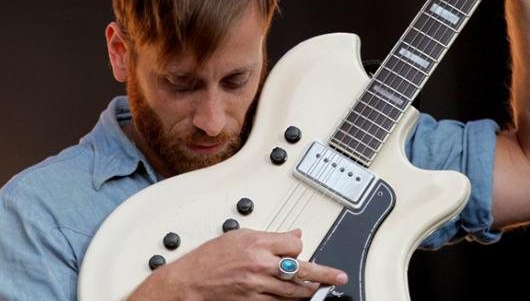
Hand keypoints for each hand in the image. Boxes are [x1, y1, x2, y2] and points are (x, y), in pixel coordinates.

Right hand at [129, 228, 347, 300]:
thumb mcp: (238, 236)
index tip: (298, 246)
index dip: (298, 245)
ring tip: (320, 288)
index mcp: (257, 244)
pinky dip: (291, 299)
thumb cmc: (209, 258)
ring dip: (310, 289)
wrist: (191, 282)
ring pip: (295, 290)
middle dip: (324, 273)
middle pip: (302, 269)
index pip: (294, 244)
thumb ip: (268, 236)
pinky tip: (296, 297)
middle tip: (339, 276)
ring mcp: (259, 286)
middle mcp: (261, 265)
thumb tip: (292, 235)